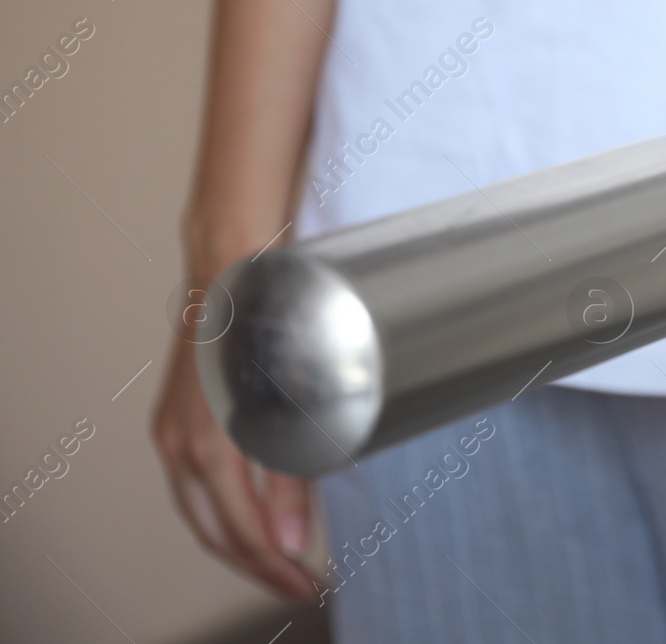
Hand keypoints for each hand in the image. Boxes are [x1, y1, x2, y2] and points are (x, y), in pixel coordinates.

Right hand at [152, 331, 319, 600]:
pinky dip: (227, 508)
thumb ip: (291, 478)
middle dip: (255, 566)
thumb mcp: (292, 407)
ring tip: (279, 561)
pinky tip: (254, 514)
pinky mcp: (181, 417)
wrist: (235, 264)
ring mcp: (175, 430)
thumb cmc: (267, 322)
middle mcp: (180, 444)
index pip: (242, 529)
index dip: (275, 565)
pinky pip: (199, 482)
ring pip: (202, 510)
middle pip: (214, 531)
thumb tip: (291, 543)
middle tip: (296, 584)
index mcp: (207, 446)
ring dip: (239, 542)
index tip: (307, 583)